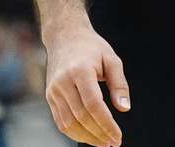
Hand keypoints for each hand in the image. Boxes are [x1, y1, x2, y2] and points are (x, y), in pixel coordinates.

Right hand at [43, 21, 129, 145]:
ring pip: (68, 123)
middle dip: (98, 134)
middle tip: (113, 143)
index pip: (93, 105)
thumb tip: (124, 108)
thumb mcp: (112, 59)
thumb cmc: (93, 48)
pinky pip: (60, 121)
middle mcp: (63, 83)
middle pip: (81, 117)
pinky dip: (74, 132)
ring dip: (86, 137)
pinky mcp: (49, 96)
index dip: (106, 124)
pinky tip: (89, 136)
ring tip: (103, 142)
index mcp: (80, 71)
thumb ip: (119, 84)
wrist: (65, 37)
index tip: (118, 136)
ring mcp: (53, 91)